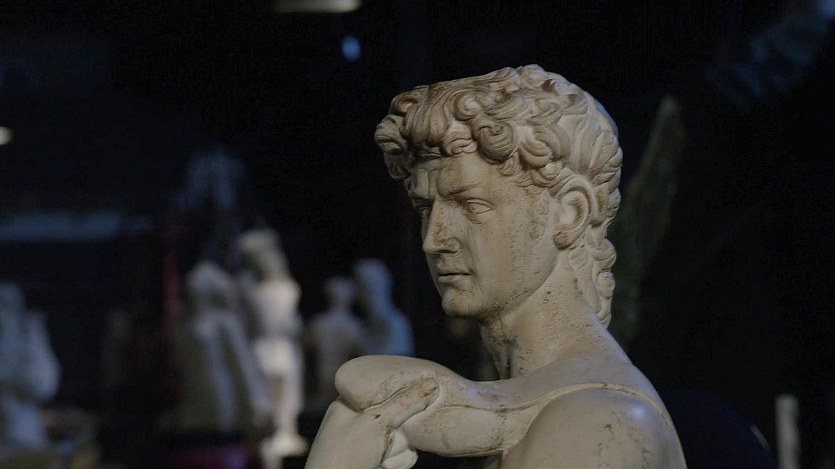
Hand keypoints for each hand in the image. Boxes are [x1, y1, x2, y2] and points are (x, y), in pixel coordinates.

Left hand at [305, 379, 438, 468]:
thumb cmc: (346, 453)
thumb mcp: (376, 421)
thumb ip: (404, 402)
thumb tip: (432, 384)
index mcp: (348, 403)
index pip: (380, 386)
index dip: (400, 389)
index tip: (418, 387)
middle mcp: (357, 420)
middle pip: (396, 412)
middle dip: (401, 425)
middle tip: (395, 430)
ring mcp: (367, 442)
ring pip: (402, 435)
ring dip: (399, 447)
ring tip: (383, 456)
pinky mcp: (377, 459)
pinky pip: (401, 454)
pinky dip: (398, 460)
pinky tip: (386, 465)